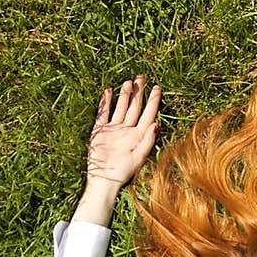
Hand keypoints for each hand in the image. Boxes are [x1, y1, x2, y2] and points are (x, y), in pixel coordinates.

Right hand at [84, 76, 161, 194]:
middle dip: (139, 92)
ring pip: (121, 107)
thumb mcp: (139, 156)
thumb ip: (148, 140)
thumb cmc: (123, 172)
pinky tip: (109, 92)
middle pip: (135, 107)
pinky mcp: (100, 131)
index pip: (148, 113)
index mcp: (139, 135)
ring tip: (128, 82)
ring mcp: (113, 129)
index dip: (153, 101)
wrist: (103, 180)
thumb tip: (157, 123)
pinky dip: (106, 102)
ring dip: (125, 95)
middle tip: (141, 77)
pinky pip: (103, 113)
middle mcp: (127, 130)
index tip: (157, 87)